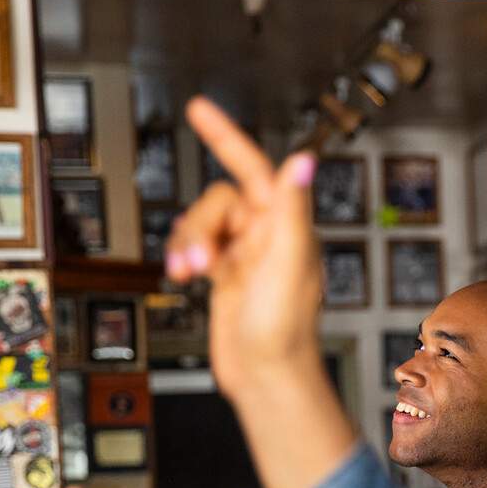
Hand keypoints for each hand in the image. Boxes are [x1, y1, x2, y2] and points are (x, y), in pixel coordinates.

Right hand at [167, 98, 323, 405]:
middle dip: (200, 225)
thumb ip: (291, 209)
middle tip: (201, 263)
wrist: (267, 378)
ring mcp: (246, 257)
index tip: (198, 109)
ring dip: (188, 244)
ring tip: (189, 274)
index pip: (255, 168)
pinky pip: (196, 249)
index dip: (226, 137)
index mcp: (287, 227)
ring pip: (202, 225)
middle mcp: (268, 237)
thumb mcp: (287, 263)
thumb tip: (302, 161)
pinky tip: (183, 275)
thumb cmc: (284, 330)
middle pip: (218, 201)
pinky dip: (183, 257)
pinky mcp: (226, 278)